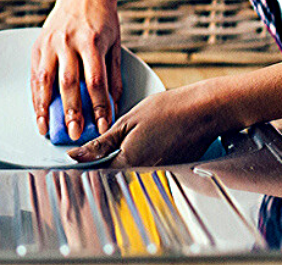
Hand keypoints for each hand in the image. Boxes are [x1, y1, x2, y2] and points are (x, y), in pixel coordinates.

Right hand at [30, 0, 121, 142]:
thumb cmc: (103, 18)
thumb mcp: (115, 44)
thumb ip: (114, 75)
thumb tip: (113, 105)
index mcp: (91, 41)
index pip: (95, 81)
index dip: (98, 106)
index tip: (103, 125)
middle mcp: (68, 41)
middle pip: (68, 83)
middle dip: (71, 111)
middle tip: (75, 133)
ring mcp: (51, 42)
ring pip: (45, 79)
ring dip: (44, 107)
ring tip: (46, 129)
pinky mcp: (39, 43)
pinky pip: (34, 73)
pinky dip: (35, 94)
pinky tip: (38, 110)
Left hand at [68, 83, 226, 167]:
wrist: (204, 110)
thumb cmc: (168, 110)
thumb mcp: (127, 121)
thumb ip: (101, 143)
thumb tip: (77, 156)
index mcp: (129, 161)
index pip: (98, 167)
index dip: (87, 157)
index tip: (79, 151)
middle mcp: (144, 171)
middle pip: (116, 166)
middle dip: (109, 151)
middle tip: (114, 132)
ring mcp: (159, 170)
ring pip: (134, 162)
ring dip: (129, 147)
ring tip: (140, 126)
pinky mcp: (172, 165)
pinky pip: (151, 159)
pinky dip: (147, 146)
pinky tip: (155, 130)